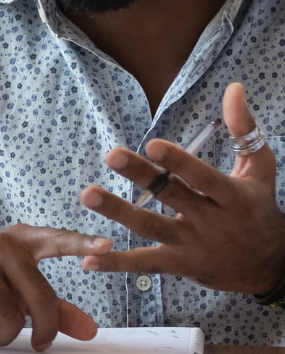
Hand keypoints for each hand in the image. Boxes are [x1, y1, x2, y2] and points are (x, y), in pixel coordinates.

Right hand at [0, 225, 109, 349]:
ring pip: (11, 318)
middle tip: (41, 344)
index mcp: (19, 241)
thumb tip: (90, 331)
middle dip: (43, 330)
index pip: (56, 240)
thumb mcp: (16, 287)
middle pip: (40, 298)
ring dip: (6, 335)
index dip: (82, 244)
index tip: (107, 246)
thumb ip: (55, 308)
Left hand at [79, 83, 284, 293]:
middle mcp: (211, 221)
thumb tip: (233, 87)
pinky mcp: (179, 264)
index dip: (179, 163)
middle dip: (141, 176)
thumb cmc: (258, 207)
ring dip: (118, 212)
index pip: (203, 178)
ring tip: (87, 194)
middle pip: (172, 196)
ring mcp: (192, 245)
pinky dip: (117, 263)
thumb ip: (244, 129)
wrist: (270, 266)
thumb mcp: (260, 168)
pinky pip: (145, 264)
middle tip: (111, 155)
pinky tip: (87, 261)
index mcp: (231, 196)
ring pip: (152, 228)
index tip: (153, 145)